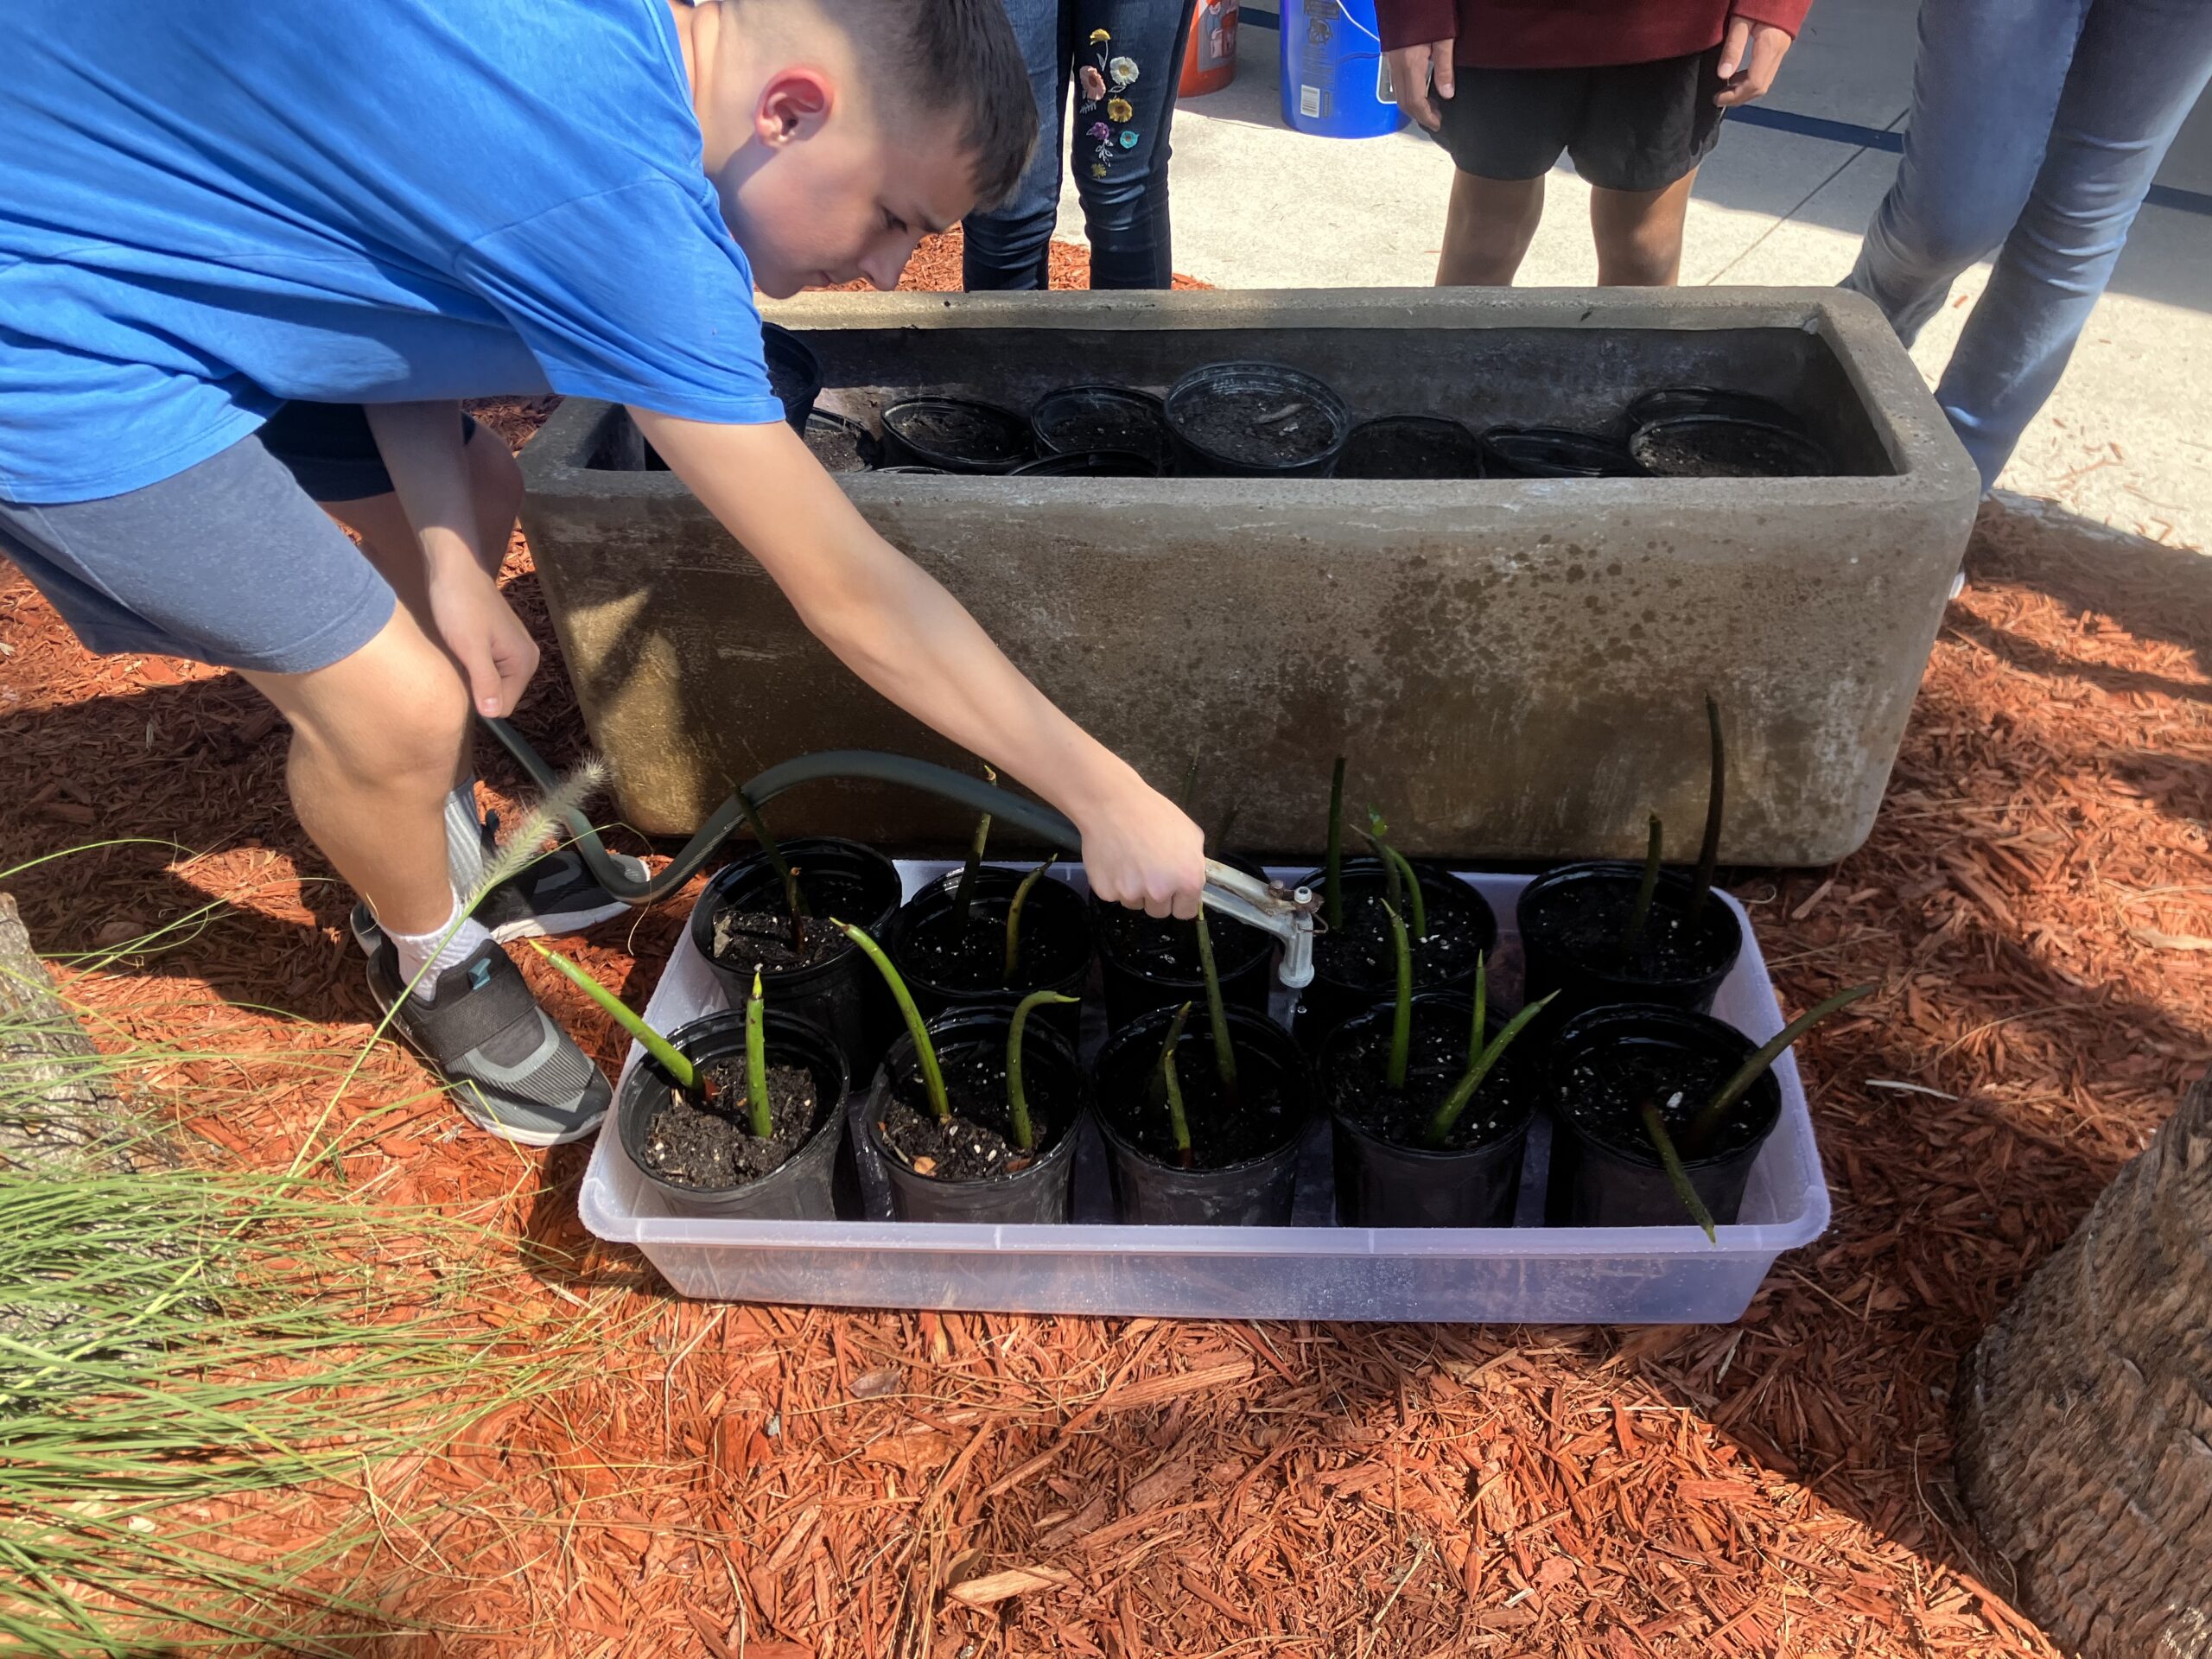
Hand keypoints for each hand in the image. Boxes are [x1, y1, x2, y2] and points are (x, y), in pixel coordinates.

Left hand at [427, 564, 540, 717]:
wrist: (454, 568)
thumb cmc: (460, 605)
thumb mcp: (470, 647)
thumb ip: (485, 682)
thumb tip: (493, 714)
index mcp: (525, 662)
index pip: (503, 707)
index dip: (478, 700)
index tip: (460, 678)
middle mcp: (527, 659)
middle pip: (499, 696)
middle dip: (476, 688)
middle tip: (456, 664)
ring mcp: (515, 650)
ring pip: (492, 682)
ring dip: (472, 675)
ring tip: (457, 654)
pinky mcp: (501, 642)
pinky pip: (489, 668)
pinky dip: (473, 663)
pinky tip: (460, 647)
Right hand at [1076, 775, 1207, 920]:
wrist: (1113, 804)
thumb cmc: (1154, 814)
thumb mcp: (1190, 834)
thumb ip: (1194, 863)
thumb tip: (1190, 879)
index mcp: (1187, 880)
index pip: (1185, 912)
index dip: (1179, 900)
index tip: (1173, 891)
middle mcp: (1160, 892)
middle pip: (1159, 912)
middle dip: (1156, 896)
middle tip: (1149, 870)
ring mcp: (1131, 894)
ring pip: (1135, 903)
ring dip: (1134, 890)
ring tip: (1130, 860)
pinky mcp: (1106, 891)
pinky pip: (1113, 895)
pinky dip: (1113, 882)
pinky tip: (1115, 860)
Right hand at [1386, 39, 1454, 130]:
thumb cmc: (1427, 12)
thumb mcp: (1444, 39)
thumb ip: (1445, 68)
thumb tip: (1447, 93)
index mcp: (1410, 63)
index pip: (1415, 102)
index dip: (1427, 117)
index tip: (1437, 123)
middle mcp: (1397, 66)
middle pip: (1404, 103)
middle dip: (1420, 116)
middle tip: (1436, 119)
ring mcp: (1392, 63)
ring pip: (1399, 96)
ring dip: (1414, 106)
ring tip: (1432, 106)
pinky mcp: (1392, 58)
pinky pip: (1397, 85)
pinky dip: (1409, 94)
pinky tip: (1422, 91)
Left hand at [1714, 17, 1793, 105]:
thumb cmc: (1758, 0)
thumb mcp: (1740, 19)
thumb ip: (1733, 47)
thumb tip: (1722, 75)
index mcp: (1769, 47)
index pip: (1754, 83)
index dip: (1735, 96)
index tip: (1717, 98)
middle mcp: (1779, 52)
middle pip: (1760, 87)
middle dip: (1739, 97)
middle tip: (1719, 97)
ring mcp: (1781, 50)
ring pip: (1765, 81)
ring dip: (1745, 90)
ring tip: (1725, 89)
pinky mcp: (1780, 47)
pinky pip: (1766, 72)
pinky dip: (1751, 80)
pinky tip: (1737, 76)